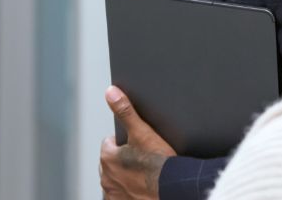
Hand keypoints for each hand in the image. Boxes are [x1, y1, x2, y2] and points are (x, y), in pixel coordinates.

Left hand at [100, 85, 175, 199]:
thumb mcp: (142, 131)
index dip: (124, 142)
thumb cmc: (160, 163)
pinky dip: (128, 193)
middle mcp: (106, 177)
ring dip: (125, 178)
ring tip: (144, 175)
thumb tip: (111, 92)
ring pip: (115, 180)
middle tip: (143, 160)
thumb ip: (125, 110)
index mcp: (108, 157)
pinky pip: (119, 197)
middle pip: (112, 162)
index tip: (137, 145)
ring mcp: (113, 193)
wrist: (174, 188)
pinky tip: (141, 189)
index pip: (109, 143)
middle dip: (123, 160)